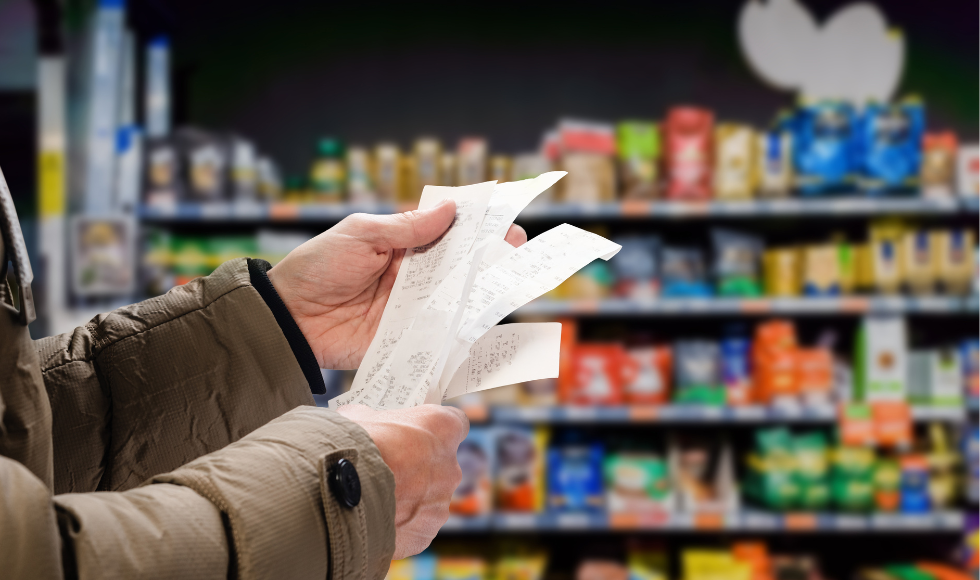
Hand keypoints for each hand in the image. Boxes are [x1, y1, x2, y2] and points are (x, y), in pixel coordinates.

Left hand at [267, 202, 527, 368]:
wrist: (289, 318)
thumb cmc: (317, 267)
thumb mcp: (360, 235)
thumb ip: (406, 228)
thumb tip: (450, 209)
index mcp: (402, 245)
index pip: (447, 232)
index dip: (476, 226)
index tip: (504, 219)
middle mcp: (414, 276)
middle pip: (460, 266)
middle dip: (491, 257)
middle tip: (517, 248)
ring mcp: (413, 308)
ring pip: (458, 299)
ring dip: (485, 291)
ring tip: (513, 281)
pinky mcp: (408, 338)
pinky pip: (442, 334)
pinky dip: (465, 330)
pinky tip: (489, 323)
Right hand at [335, 403, 467, 558]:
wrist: (335, 491)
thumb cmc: (352, 445)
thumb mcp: (360, 417)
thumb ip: (375, 420)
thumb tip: (365, 423)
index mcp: (442, 429)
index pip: (455, 423)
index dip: (436, 430)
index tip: (419, 433)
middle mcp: (450, 467)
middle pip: (441, 466)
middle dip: (418, 468)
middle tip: (389, 469)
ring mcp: (440, 503)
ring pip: (428, 500)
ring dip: (408, 499)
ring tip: (375, 498)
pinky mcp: (425, 534)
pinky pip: (414, 527)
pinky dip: (398, 525)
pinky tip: (374, 520)